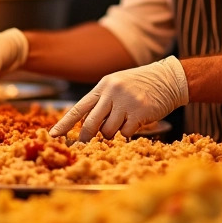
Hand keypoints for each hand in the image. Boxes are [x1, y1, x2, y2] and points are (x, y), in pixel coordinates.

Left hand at [50, 56, 188, 141]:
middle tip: (86, 143)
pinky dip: (128, 133)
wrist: (168, 79)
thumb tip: (87, 125)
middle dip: (86, 137)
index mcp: (103, 86)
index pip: (78, 108)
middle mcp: (111, 92)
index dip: (64, 124)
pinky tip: (135, 123)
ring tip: (122, 123)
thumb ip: (102, 102)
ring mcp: (125, 102)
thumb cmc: (141, 84)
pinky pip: (125, 133)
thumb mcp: (117, 86)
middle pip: (90, 123)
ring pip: (107, 131)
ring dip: (112, 134)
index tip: (53, 135)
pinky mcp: (139, 112)